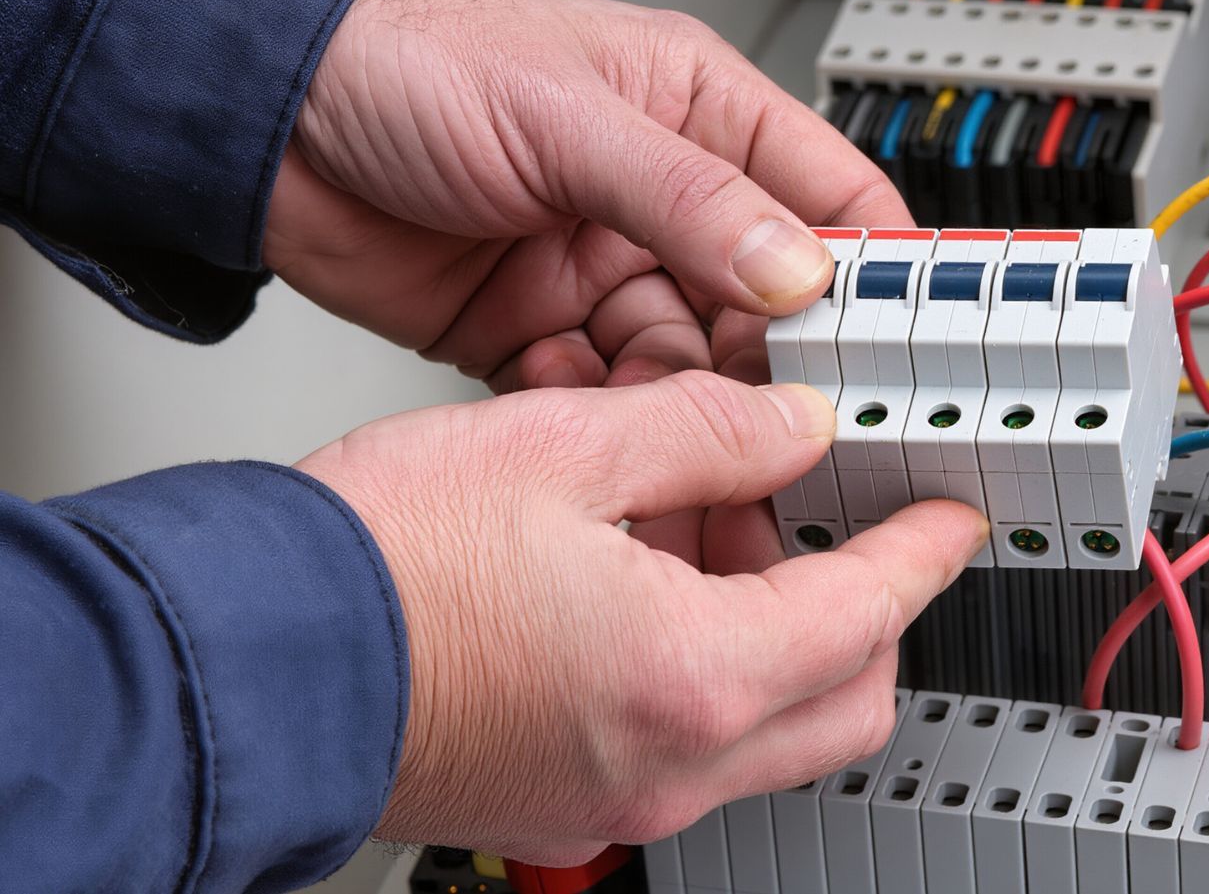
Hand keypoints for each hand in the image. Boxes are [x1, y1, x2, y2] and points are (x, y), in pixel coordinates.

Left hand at [267, 0, 908, 389]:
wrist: (256, 120)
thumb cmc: (406, 60)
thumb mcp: (566, 119)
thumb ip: (689, 200)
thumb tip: (798, 273)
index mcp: (700, 117)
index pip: (828, 201)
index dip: (875, 277)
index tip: (904, 351)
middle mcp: (664, 202)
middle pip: (766, 312)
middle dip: (781, 378)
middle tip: (802, 438)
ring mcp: (602, 271)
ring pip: (686, 371)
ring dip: (689, 418)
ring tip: (698, 461)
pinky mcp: (538, 334)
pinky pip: (602, 404)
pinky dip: (606, 434)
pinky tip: (600, 441)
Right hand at [295, 371, 986, 862]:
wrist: (238, 658)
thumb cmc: (373, 564)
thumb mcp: (565, 443)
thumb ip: (707, 430)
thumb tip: (788, 428)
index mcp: (690, 675)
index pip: (868, 615)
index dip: (922, 553)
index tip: (948, 518)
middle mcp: (666, 762)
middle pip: (844, 703)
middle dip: (868, 612)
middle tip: (842, 526)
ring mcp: (611, 799)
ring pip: (766, 734)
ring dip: (780, 642)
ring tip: (719, 534)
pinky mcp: (557, 802)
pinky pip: (682, 750)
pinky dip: (706, 677)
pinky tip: (650, 589)